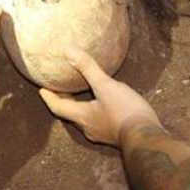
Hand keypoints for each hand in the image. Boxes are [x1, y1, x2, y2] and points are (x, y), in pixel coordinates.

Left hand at [38, 48, 161, 146]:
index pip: (58, 107)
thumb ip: (88, 68)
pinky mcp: (116, 135)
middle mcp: (88, 128)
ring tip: (83, 93)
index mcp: (82, 116)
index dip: (49, 97)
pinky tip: (107, 103)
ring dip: (81, 106)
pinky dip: (96, 111)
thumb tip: (68, 50)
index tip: (42, 89)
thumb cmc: (124, 112)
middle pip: (70, 113)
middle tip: (61, 88)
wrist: (148, 139)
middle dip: (65, 101)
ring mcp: (102, 134)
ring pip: (85, 119)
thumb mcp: (106, 86)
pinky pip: (100, 121)